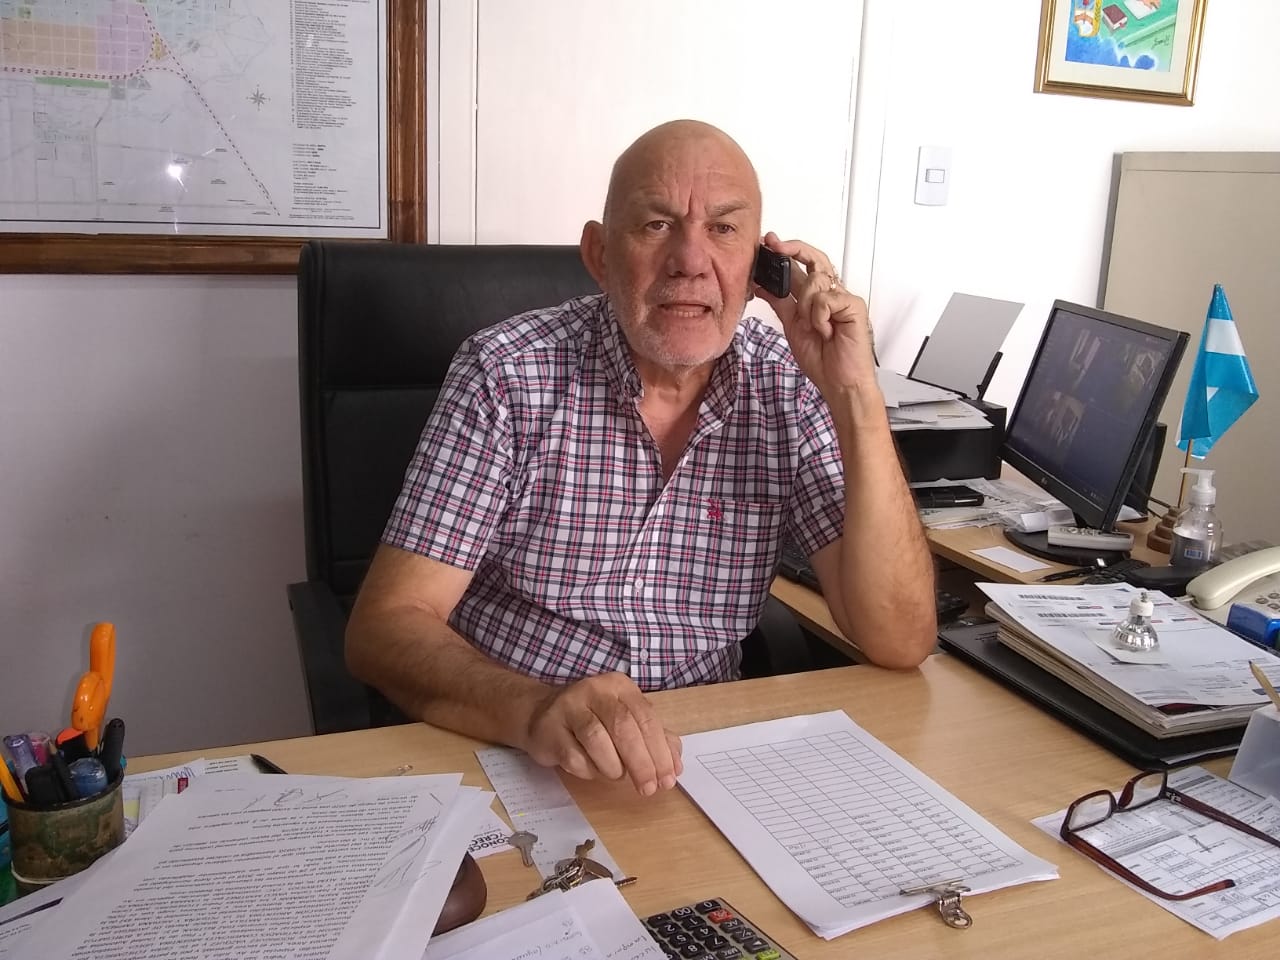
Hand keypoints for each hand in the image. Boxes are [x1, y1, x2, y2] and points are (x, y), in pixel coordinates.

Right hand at [524, 672, 682, 795]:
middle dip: (641, 763)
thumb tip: (675, 766)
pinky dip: (588, 770)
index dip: (659, 751)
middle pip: (623, 727)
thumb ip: (653, 739)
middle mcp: (594, 690)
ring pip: (597, 739)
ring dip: (613, 767)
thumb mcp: (625, 722)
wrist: (540, 715)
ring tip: (617, 776)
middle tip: (648, 788)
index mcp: (619, 686)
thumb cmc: (592, 720)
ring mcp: (568, 707)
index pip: (646, 717)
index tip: (667, 779)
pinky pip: (574, 757)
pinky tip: (592, 770)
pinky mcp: (549, 729)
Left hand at [753, 232, 876, 397]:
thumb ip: (780, 302)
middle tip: (774, 244)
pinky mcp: (854, 306)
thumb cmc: (822, 359)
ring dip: (807, 306)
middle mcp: (830, 295)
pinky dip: (820, 317)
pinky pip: (826, 299)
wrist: (839, 382)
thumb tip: (761, 284)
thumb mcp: (792, 326)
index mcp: (815, 299)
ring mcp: (843, 299)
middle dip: (792, 249)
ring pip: (816, 281)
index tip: (766, 244)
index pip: (801, 267)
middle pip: (814, 259)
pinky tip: (827, 331)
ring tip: (815, 328)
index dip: (785, 253)